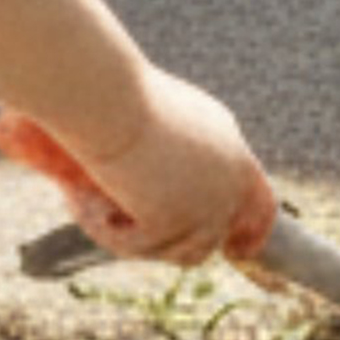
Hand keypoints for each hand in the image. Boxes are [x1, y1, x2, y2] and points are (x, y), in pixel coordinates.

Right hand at [0, 84, 272, 270]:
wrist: (102, 94)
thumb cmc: (110, 89)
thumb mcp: (144, 114)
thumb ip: (155, 148)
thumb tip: (140, 184)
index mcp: (228, 144)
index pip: (259, 200)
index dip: (251, 230)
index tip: (235, 250)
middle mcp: (228, 178)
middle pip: (213, 236)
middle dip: (173, 243)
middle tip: (132, 237)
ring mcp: (207, 204)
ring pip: (172, 250)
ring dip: (130, 236)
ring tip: (89, 204)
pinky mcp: (175, 223)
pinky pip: (134, 247)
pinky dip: (104, 229)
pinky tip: (79, 200)